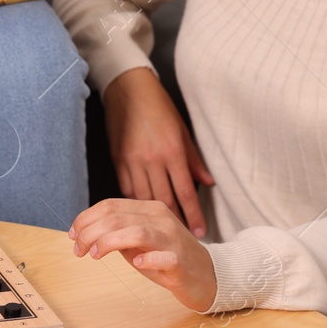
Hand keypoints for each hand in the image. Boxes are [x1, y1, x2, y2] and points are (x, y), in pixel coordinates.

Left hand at [69, 198, 217, 310]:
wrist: (208, 276)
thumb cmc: (168, 258)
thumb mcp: (139, 241)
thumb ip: (117, 232)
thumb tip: (85, 233)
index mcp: (149, 209)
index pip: (110, 205)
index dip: (86, 219)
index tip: (73, 235)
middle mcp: (161, 219)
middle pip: (117, 217)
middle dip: (90, 232)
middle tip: (78, 249)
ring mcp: (172, 240)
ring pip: (136, 232)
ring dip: (109, 242)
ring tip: (95, 254)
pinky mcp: (181, 263)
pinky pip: (163, 257)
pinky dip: (147, 259)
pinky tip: (136, 264)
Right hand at [103, 67, 214, 236]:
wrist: (128, 90)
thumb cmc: (159, 106)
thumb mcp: (182, 130)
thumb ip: (194, 159)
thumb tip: (208, 182)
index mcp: (172, 152)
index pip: (185, 192)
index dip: (194, 216)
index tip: (201, 231)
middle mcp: (152, 160)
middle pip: (165, 200)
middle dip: (177, 221)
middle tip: (184, 237)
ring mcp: (132, 161)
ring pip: (144, 199)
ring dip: (155, 215)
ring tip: (164, 229)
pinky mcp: (118, 160)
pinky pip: (127, 188)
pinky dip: (136, 202)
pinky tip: (142, 211)